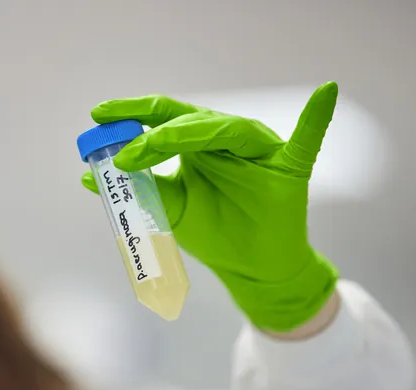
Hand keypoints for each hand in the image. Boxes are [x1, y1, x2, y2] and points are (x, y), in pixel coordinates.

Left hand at [82, 82, 339, 331]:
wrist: (249, 269)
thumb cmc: (214, 233)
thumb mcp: (170, 210)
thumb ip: (140, 188)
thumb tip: (90, 177)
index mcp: (198, 143)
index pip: (162, 119)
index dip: (131, 114)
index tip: (97, 116)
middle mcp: (227, 139)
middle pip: (188, 120)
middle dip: (149, 128)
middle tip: (118, 141)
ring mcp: (260, 151)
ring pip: (225, 130)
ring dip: (185, 133)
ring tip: (151, 143)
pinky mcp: (290, 169)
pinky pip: (307, 140)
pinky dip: (316, 118)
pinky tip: (326, 94)